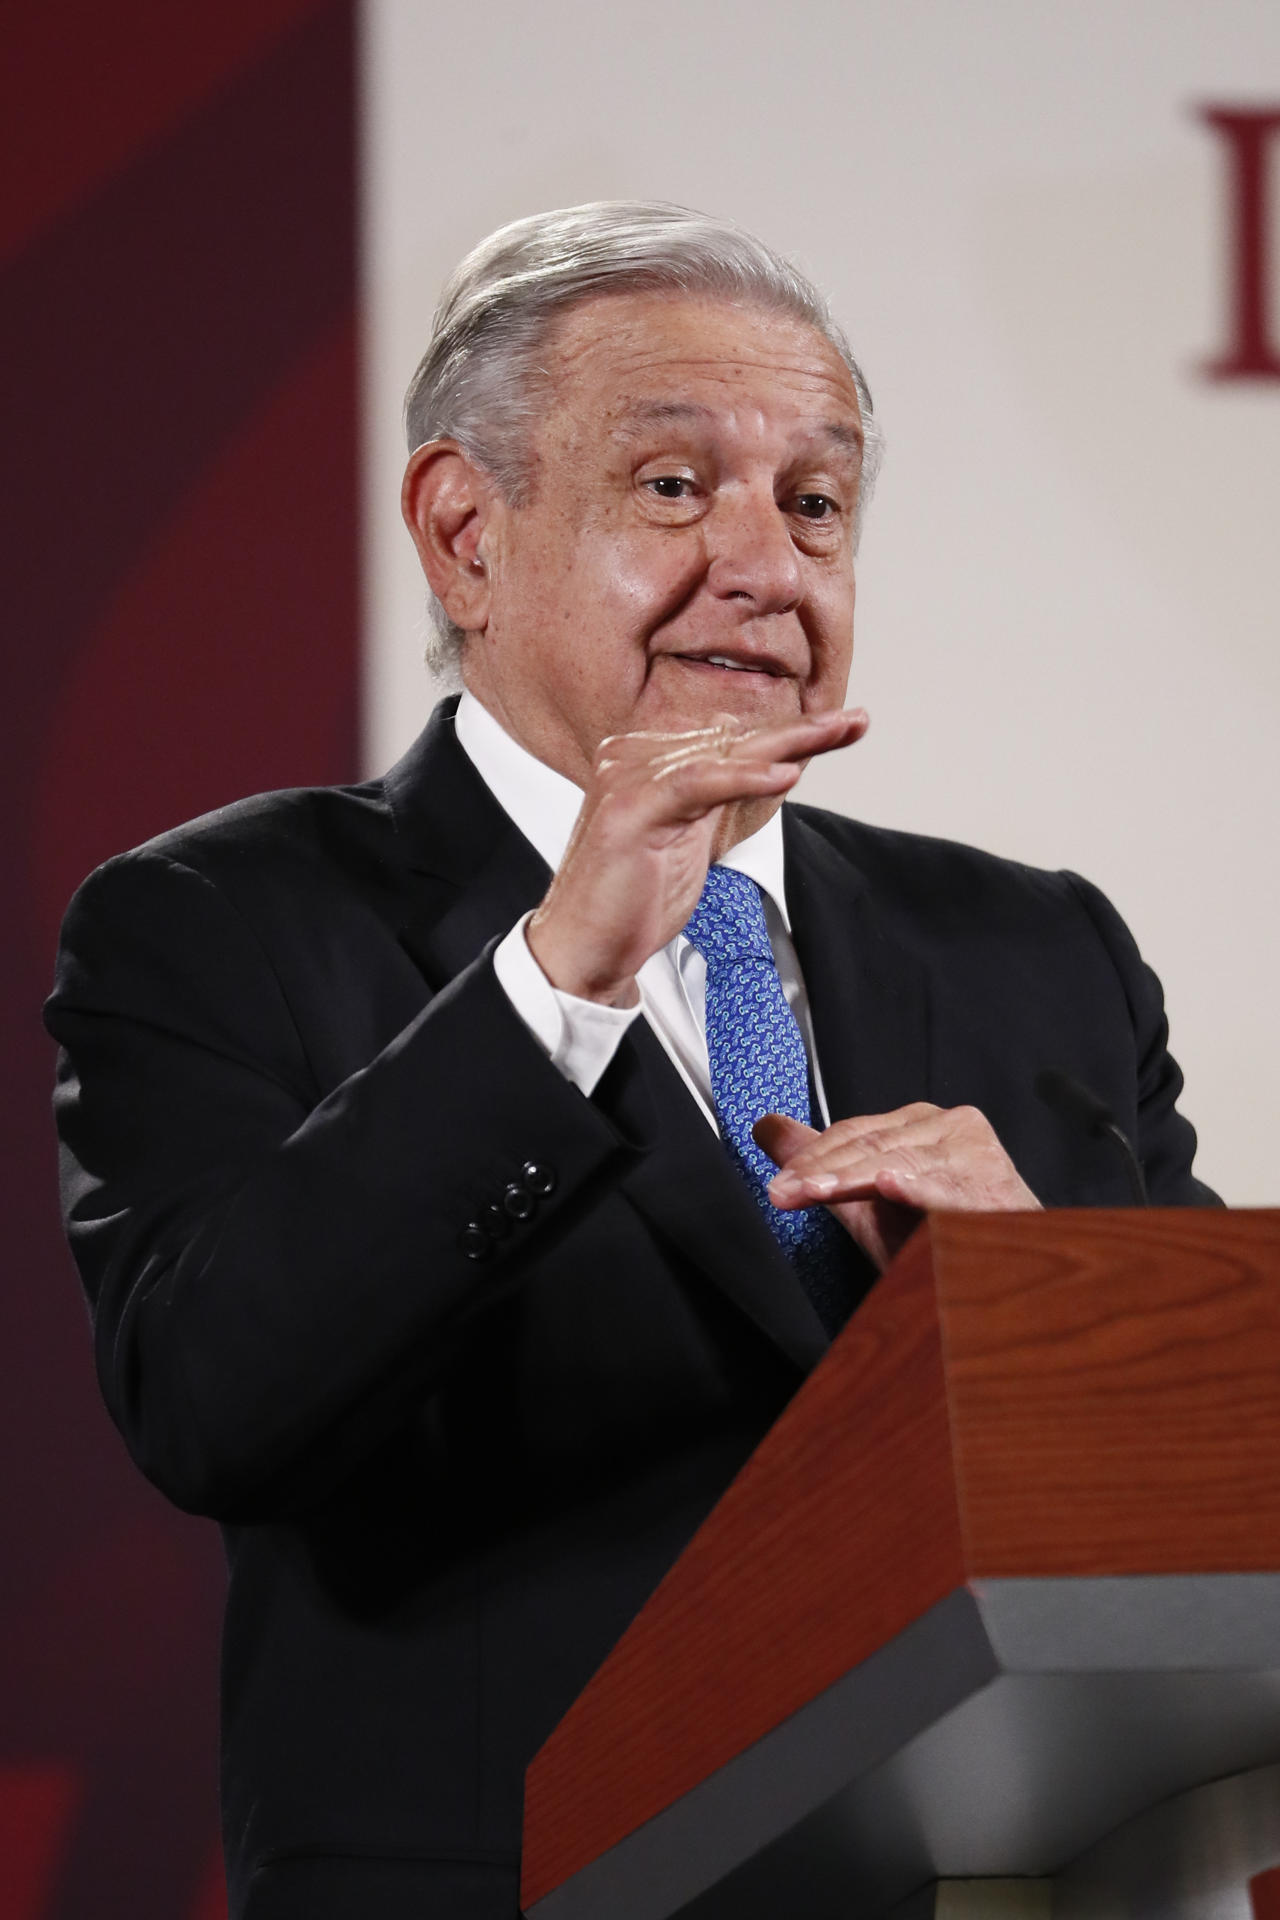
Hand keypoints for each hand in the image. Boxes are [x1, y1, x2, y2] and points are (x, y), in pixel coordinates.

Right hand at [526, 708, 867, 1004]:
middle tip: (856, 721)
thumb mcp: (689, 839)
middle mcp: (635, 756)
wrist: (581, 949)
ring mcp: (630, 777)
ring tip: (836, 732)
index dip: (790, 733)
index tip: (843, 727)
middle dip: (802, 730)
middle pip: (734, 738)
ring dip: (787, 743)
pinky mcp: (631, 807)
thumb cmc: (631, 901)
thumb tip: (767, 768)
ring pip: (723, 752)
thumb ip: (718, 800)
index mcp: (646, 759)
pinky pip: (697, 782)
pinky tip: (784, 774)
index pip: (731, 739)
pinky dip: (743, 778)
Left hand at [754, 1103, 1040, 1272]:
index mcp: (924, 1125)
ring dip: (848, 1180)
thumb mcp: (868, 1199)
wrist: (1007, 1280)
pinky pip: (944, 1187)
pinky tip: (891, 1186)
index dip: (813, 1158)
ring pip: (896, 1162)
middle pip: (872, 1145)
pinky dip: (916, 1187)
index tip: (779, 1186)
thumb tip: (766, 1127)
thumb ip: (821, 1163)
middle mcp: (951, 1127)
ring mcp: (973, 1152)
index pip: (857, 1132)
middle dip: (820, 1171)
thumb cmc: (940, 1240)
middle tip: (783, 1193)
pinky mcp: (992, 1186)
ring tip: (811, 1192)